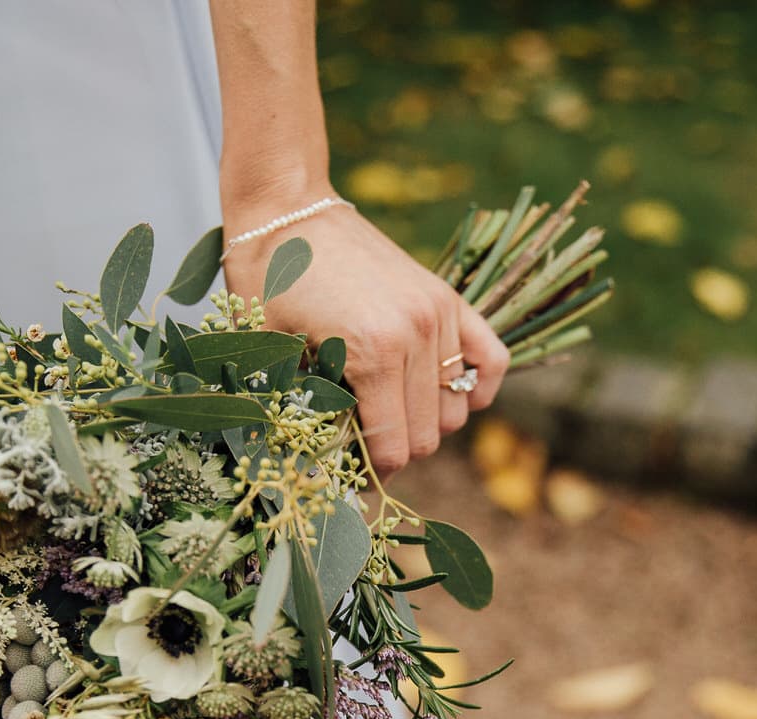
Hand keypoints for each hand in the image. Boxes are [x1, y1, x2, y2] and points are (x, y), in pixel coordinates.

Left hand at [221, 203, 510, 476]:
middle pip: (427, 435)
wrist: (287, 209)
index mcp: (371, 353)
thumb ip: (304, 412)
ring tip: (390, 412)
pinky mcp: (448, 297)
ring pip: (455, 407)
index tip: (349, 471)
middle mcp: (415, 335)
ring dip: (425, 422)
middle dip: (396, 449)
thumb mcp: (272, 354)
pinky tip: (450, 396)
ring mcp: (437, 314)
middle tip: (362, 441)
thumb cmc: (267, 284)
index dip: (370, 471)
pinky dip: (477, 387)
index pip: (393, 447)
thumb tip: (320, 471)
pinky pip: (490, 359)